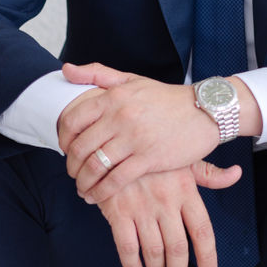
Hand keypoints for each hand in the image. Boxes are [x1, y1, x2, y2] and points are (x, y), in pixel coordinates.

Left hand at [58, 63, 219, 203]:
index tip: (65, 148)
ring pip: (95, 167)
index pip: (73, 120)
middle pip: (80, 147)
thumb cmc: (166, 97)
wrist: (204, 110)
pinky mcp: (149, 158)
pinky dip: (101, 192)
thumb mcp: (131, 80)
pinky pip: (115, 180)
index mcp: (114, 96)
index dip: (62, 138)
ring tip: (83, 188)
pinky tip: (96, 197)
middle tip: (73, 173)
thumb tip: (65, 69)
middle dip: (71, 166)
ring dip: (83, 182)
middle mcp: (120, 116)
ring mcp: (134, 138)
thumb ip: (97, 73)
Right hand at [98, 160, 240, 266]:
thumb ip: (209, 174)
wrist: (116, 143)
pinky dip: (132, 264)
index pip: (202, 230)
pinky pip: (127, 247)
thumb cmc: (154, 151)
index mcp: (185, 189)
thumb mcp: (183, 158)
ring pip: (153, 251)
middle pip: (178, 248)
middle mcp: (166, 201)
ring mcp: (141, 207)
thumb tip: (236, 173)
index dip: (208, 256)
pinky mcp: (118, 211)